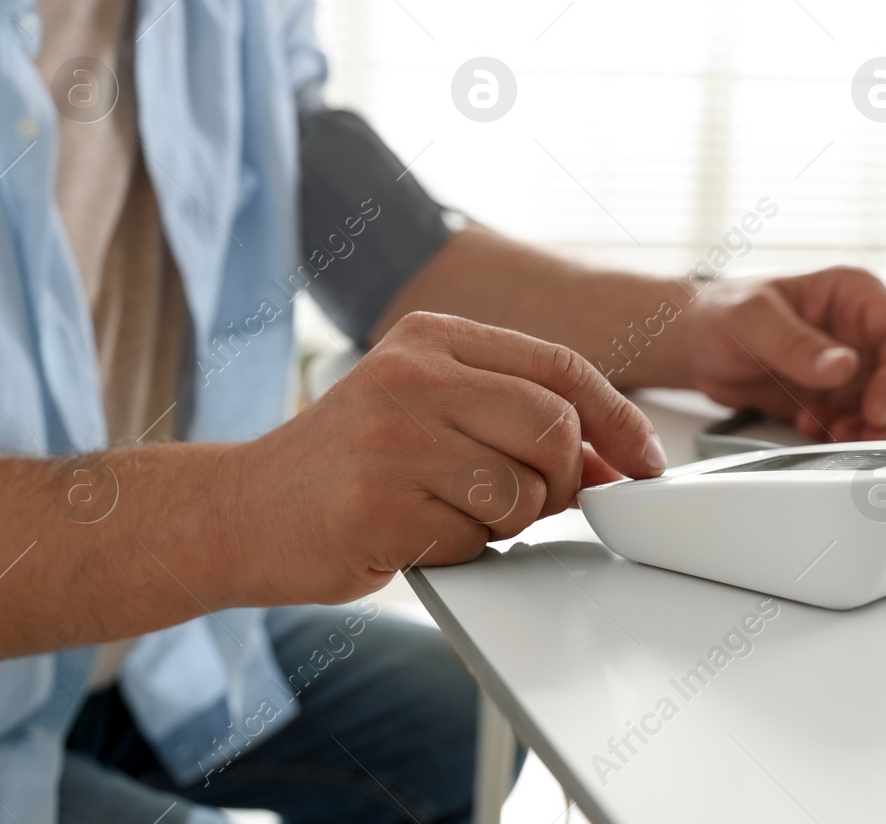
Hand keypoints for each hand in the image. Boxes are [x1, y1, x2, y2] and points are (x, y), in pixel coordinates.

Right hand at [232, 312, 667, 604]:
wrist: (242, 511)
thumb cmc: (343, 465)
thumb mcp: (423, 408)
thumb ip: (512, 416)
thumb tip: (615, 457)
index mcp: (428, 336)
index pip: (560, 366)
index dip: (618, 419)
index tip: (643, 460)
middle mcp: (409, 375)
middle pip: (554, 428)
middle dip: (563, 481)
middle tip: (530, 500)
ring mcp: (391, 439)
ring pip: (523, 491)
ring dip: (507, 522)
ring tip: (449, 511)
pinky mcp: (379, 505)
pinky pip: (477, 540)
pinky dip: (462, 550)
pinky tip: (412, 531)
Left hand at [678, 267, 885, 440]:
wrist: (695, 345)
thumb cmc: (719, 313)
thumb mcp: (748, 318)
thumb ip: (794, 342)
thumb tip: (844, 367)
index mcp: (857, 297)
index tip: (877, 411)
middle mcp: (868, 332)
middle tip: (874, 436)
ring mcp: (860, 367)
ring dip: (885, 430)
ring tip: (841, 436)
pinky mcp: (843, 398)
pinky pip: (870, 425)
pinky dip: (854, 436)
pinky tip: (817, 430)